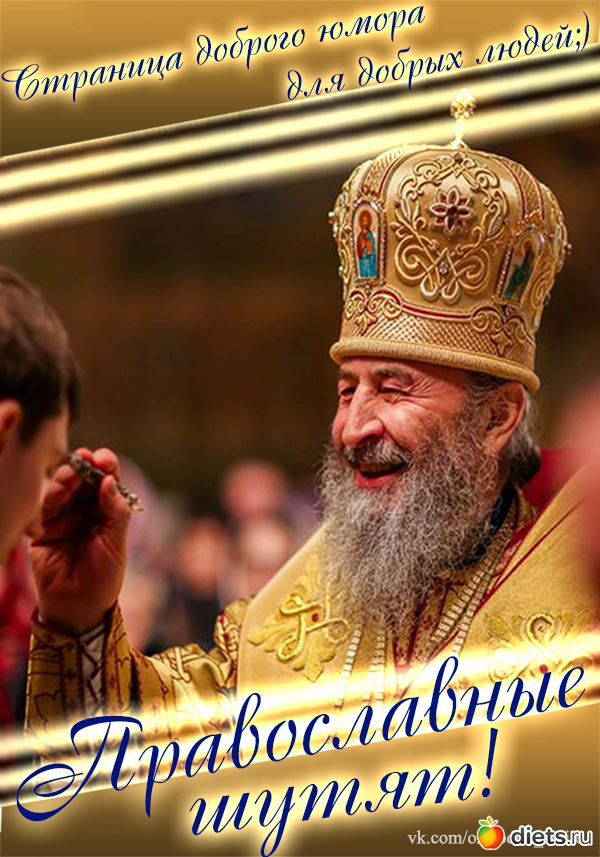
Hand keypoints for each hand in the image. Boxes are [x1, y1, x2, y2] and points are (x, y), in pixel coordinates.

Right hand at [30, 447, 131, 634]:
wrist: (79, 606)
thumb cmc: (103, 576)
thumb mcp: (116, 543)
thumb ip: (114, 511)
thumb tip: (109, 481)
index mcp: (106, 511)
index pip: (106, 482)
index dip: (106, 467)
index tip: (105, 458)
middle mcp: (85, 511)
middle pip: (84, 480)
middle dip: (86, 466)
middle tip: (88, 457)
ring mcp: (64, 518)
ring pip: (64, 490)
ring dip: (68, 477)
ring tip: (73, 472)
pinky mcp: (44, 529)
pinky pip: (47, 508)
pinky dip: (54, 496)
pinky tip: (61, 491)